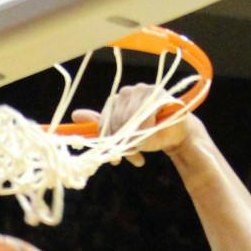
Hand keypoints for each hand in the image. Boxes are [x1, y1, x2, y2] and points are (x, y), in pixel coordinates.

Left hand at [71, 79, 193, 163]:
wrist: (174, 133)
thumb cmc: (148, 133)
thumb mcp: (122, 134)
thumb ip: (102, 125)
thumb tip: (75, 115)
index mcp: (116, 100)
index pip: (105, 121)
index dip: (111, 141)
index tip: (116, 160)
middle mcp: (128, 92)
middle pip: (117, 121)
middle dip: (124, 144)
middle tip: (135, 157)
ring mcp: (144, 90)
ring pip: (130, 120)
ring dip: (136, 139)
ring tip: (143, 151)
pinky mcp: (159, 94)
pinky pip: (146, 115)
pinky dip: (147, 129)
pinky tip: (153, 134)